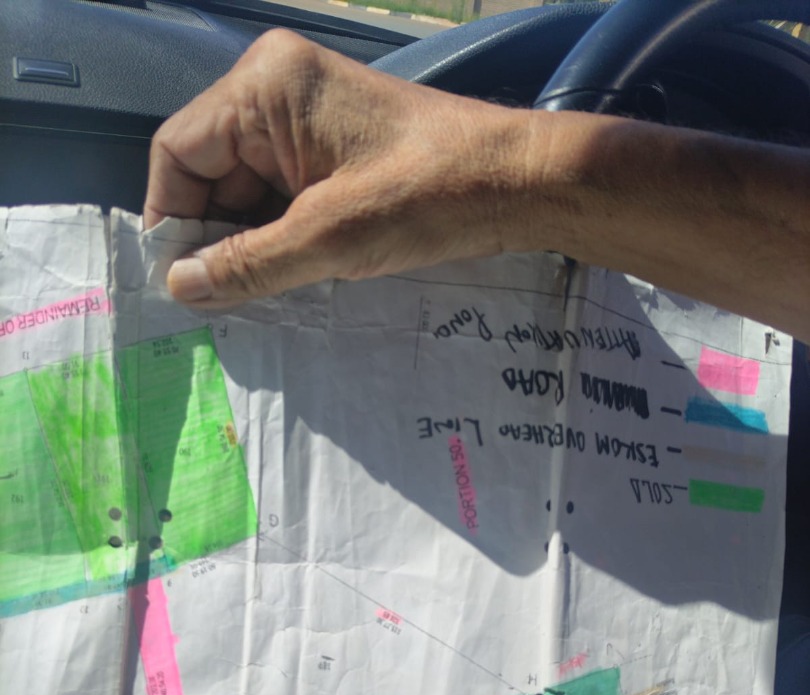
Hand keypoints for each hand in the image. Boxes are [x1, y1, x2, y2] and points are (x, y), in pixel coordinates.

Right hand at [144, 29, 527, 304]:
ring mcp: (306, 118)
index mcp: (265, 86)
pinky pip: (280, 192)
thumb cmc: (429, 196)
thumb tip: (180, 287)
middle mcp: (276, 90)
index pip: (178, 151)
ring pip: (244, 187)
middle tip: (219, 301)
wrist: (518, 184)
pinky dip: (277, 235)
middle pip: (209, 170)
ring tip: (254, 296)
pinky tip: (284, 276)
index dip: (172, 219)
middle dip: (212, 235)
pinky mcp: (331, 147)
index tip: (180, 282)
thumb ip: (248, 264)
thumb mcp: (329, 238)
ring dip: (246, 242)